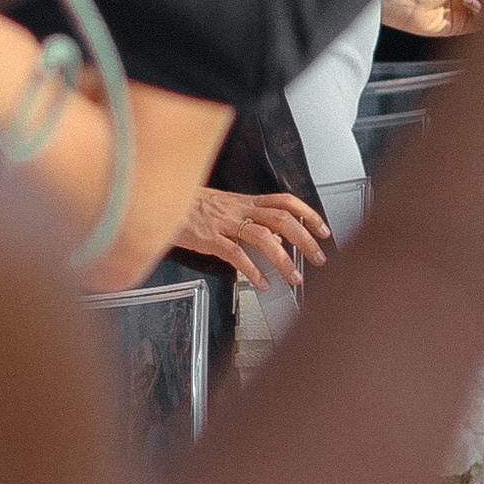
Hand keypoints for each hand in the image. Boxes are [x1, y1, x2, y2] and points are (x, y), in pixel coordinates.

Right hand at [172, 184, 330, 292]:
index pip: (285, 201)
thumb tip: (275, 239)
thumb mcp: (225, 208)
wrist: (160, 200)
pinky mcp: (209, 239)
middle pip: (282, 219)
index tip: (323, 230)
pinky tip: (262, 284)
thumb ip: (249, 220)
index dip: (308, 214)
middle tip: (319, 258)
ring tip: (294, 278)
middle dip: (306, 239)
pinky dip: (252, 271)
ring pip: (263, 238)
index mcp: (245, 202)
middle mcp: (240, 210)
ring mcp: (225, 224)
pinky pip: (236, 254)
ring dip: (284, 259)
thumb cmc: (190, 207)